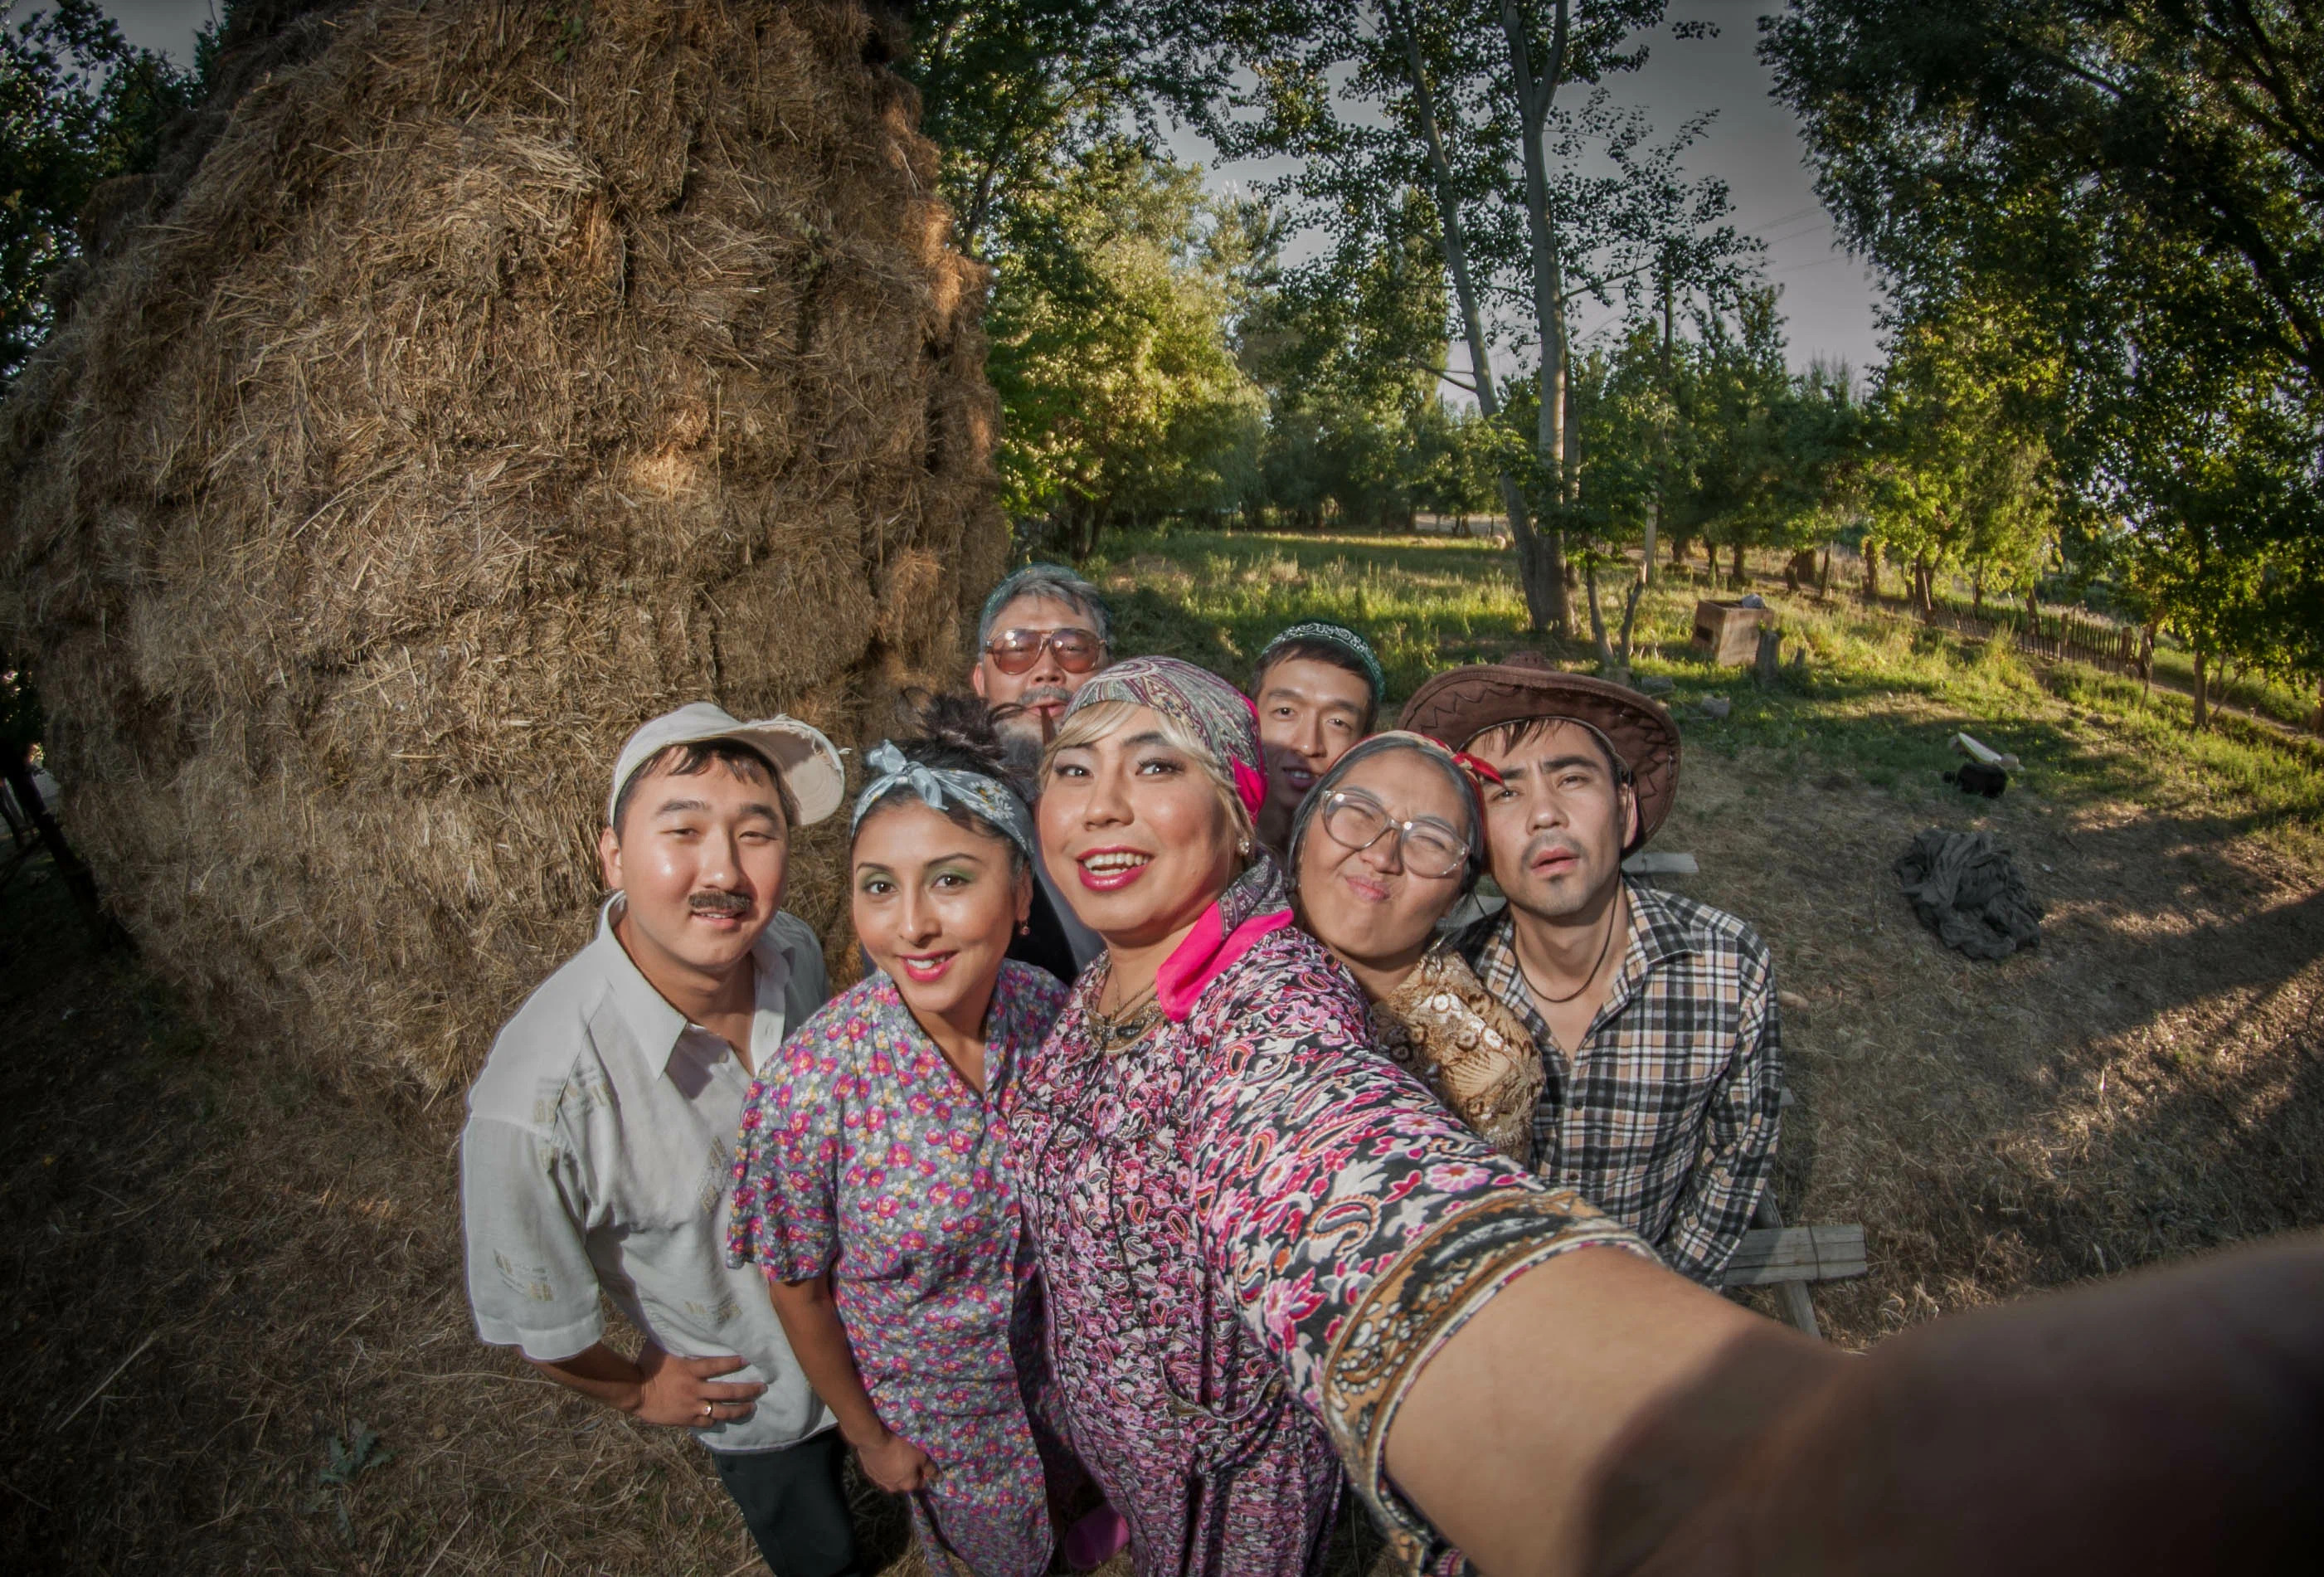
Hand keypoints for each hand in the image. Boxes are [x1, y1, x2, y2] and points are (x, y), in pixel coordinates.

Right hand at [627, 1345, 765, 1427]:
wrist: (633, 1391)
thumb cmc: (646, 1365)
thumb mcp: (662, 1348)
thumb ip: (676, 1339)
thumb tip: (681, 1321)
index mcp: (691, 1370)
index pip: (718, 1365)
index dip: (734, 1363)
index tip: (749, 1360)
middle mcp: (695, 1389)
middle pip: (727, 1391)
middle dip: (747, 1390)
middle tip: (762, 1388)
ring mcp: (692, 1406)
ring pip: (721, 1410)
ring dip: (739, 1409)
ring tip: (752, 1408)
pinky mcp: (685, 1419)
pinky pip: (706, 1422)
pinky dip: (716, 1421)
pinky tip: (725, 1420)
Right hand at [855, 1429, 934, 1493]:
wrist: (873, 1440)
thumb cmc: (901, 1447)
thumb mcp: (920, 1455)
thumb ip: (930, 1468)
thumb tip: (939, 1478)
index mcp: (907, 1485)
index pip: (920, 1483)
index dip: (923, 1473)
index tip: (922, 1462)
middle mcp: (893, 1487)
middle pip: (905, 1482)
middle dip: (908, 1473)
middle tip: (909, 1457)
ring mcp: (880, 1481)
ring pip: (891, 1478)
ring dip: (895, 1470)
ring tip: (896, 1456)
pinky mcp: (869, 1473)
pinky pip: (880, 1472)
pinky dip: (884, 1467)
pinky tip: (885, 1456)